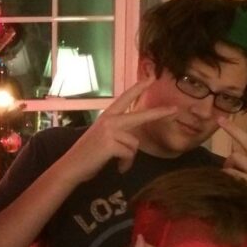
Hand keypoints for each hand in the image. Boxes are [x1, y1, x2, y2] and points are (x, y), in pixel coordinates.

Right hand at [61, 77, 176, 180]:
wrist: (71, 166)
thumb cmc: (87, 154)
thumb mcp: (101, 137)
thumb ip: (116, 132)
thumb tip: (133, 139)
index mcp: (106, 116)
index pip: (124, 99)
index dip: (138, 88)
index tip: (150, 79)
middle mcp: (109, 120)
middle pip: (139, 116)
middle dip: (159, 113)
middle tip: (176, 109)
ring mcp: (109, 131)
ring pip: (134, 143)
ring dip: (129, 157)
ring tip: (119, 163)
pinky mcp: (110, 144)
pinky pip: (129, 154)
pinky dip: (125, 164)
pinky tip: (118, 167)